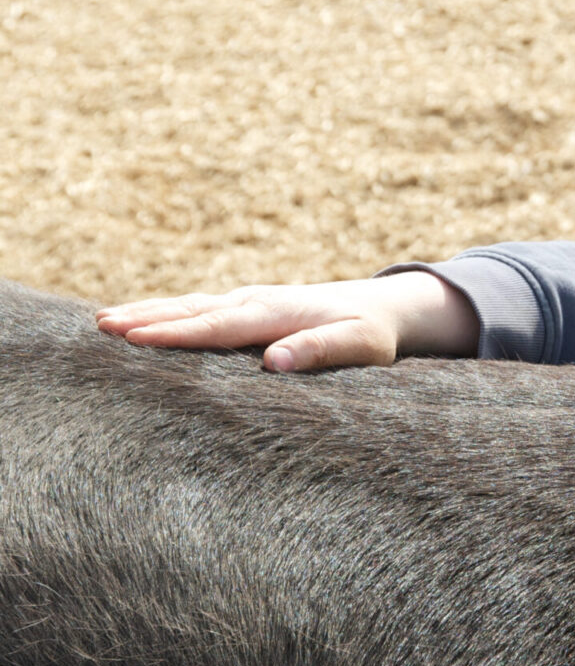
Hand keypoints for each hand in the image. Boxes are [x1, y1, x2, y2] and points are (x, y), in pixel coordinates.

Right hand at [96, 271, 478, 371]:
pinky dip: (166, 313)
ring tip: (102, 322)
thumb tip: (273, 362)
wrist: (382, 307)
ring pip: (190, 306)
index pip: (218, 325)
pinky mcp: (247, 308)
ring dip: (148, 312)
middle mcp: (255, 302)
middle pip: (193, 310)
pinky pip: (199, 310)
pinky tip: (139, 322)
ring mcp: (248, 302)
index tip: (136, 338)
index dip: (176, 333)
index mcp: (276, 313)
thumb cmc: (373, 333)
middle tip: (101, 326)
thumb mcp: (360, 346)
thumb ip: (320, 351)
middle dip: (147, 318)